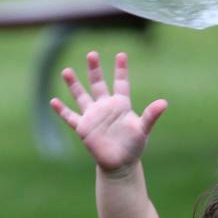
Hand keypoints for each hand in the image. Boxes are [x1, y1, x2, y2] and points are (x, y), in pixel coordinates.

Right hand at [50, 51, 166, 171]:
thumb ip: (151, 115)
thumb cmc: (134, 145)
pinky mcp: (83, 128)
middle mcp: (105, 107)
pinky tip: (53, 101)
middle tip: (92, 54)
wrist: (121, 163)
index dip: (121, 69)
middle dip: (95, 70)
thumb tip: (164, 103)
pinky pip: (70, 117)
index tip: (121, 55)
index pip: (121, 83)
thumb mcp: (144, 129)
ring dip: (74, 85)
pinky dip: (62, 110)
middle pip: (98, 84)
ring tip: (66, 71)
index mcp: (121, 105)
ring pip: (81, 96)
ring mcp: (93, 116)